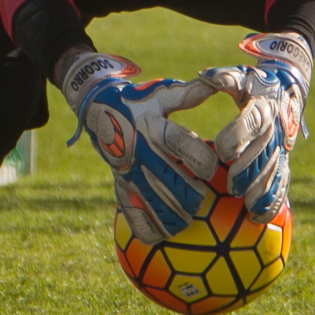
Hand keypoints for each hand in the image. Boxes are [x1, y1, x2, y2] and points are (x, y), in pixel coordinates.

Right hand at [58, 52, 218, 243]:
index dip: (202, 159)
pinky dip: (150, 229)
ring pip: (154, 204)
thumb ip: (190, 93)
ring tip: (188, 216)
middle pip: (171, 182)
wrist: (98, 109)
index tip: (212, 168)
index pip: (181, 145)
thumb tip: (216, 82)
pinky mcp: (120, 186)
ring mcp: (128, 172)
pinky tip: (165, 232)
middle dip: (192, 195)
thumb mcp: (162, 94)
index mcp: (153, 127)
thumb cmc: (140, 102)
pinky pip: (133, 216)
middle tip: (202, 198)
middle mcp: (140, 152)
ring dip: (175, 216)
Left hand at [197, 31, 312, 220]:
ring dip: (262, 189)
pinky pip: (281, 182)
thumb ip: (224, 77)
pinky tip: (259, 216)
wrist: (287, 90)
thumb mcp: (241, 76)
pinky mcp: (284, 161)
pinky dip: (273, 200)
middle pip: (263, 152)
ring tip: (247, 205)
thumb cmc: (254, 85)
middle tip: (233, 187)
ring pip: (274, 171)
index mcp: (262, 107)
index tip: (220, 149)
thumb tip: (205, 76)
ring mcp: (281, 147)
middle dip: (248, 170)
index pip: (251, 122)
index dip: (236, 136)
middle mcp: (275, 129)